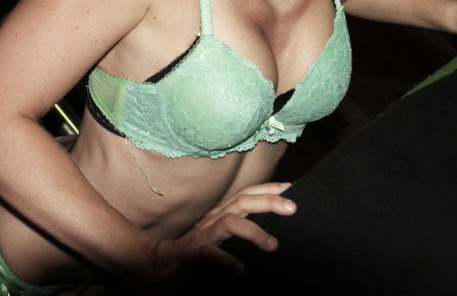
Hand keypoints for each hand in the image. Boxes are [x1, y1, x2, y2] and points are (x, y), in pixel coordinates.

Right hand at [146, 182, 296, 282]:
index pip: (247, 193)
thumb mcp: (222, 233)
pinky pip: (210, 254)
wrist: (163, 263)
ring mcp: (204, 235)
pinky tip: (240, 269)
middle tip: (292, 208)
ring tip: (272, 245)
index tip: (291, 187)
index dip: (268, 188)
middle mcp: (215, 218)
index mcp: (223, 212)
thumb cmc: (199, 249)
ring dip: (252, 231)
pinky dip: (226, 259)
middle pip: (242, 201)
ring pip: (229, 223)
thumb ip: (243, 226)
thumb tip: (274, 228)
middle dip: (268, 201)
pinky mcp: (194, 253)